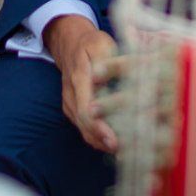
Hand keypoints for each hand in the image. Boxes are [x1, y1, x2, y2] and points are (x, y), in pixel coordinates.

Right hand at [45, 14, 119, 152]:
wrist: (69, 43)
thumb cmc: (91, 44)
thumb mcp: (101, 44)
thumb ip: (108, 61)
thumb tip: (116, 79)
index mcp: (79, 78)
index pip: (86, 110)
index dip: (100, 129)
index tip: (115, 141)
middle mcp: (71, 95)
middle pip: (85, 126)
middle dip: (104, 142)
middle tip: (126, 153)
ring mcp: (71, 104)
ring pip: (84, 130)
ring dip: (102, 143)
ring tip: (125, 152)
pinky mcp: (74, 109)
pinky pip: (85, 127)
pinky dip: (99, 137)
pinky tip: (117, 142)